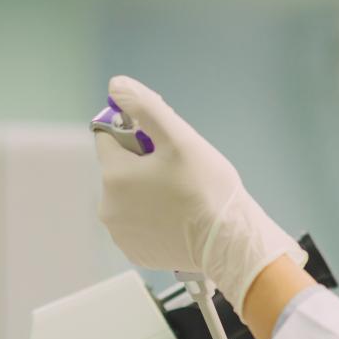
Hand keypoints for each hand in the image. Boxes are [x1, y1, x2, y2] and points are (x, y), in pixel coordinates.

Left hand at [95, 75, 304, 313]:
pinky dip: (153, 221)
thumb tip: (117, 86)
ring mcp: (121, 234)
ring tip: (181, 200)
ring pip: (129, 199)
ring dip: (147, 194)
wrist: (230, 242)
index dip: (136, 134)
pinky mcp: (136, 252)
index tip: (163, 146)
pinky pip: (138, 225)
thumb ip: (146, 107)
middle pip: (120, 170)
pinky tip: (177, 221)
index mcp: (114, 175)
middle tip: (179, 176)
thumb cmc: (209, 191)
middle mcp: (109, 207)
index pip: (109, 136)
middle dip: (143, 167)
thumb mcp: (181, 138)